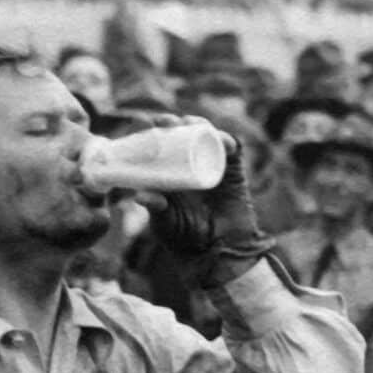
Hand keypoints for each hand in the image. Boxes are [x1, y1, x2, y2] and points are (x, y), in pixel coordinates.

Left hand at [137, 116, 266, 276]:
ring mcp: (212, 165)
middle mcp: (190, 165)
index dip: (156, 132)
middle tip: (168, 121)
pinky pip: (232, 151)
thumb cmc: (186, 239)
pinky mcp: (232, 172)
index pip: (161, 146)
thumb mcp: (166, 223)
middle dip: (176, 123)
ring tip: (190, 122)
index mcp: (170, 174)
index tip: (148, 123)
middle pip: (183, 135)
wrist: (217, 251)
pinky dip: (227, 141)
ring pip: (207, 137)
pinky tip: (221, 138)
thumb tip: (139, 196)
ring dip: (200, 125)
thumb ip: (156, 210)